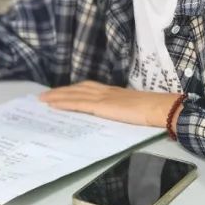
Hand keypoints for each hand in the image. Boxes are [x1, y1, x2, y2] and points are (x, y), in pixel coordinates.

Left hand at [39, 81, 180, 126]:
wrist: (161, 109)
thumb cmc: (153, 111)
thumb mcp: (134, 109)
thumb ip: (122, 110)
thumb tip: (117, 116)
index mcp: (114, 92)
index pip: (89, 88)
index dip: (73, 89)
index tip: (62, 92)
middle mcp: (106, 91)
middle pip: (77, 89)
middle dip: (60, 91)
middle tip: (45, 95)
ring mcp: (102, 97)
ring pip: (74, 94)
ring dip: (57, 96)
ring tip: (43, 99)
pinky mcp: (101, 106)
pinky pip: (77, 104)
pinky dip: (63, 103)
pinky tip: (53, 105)